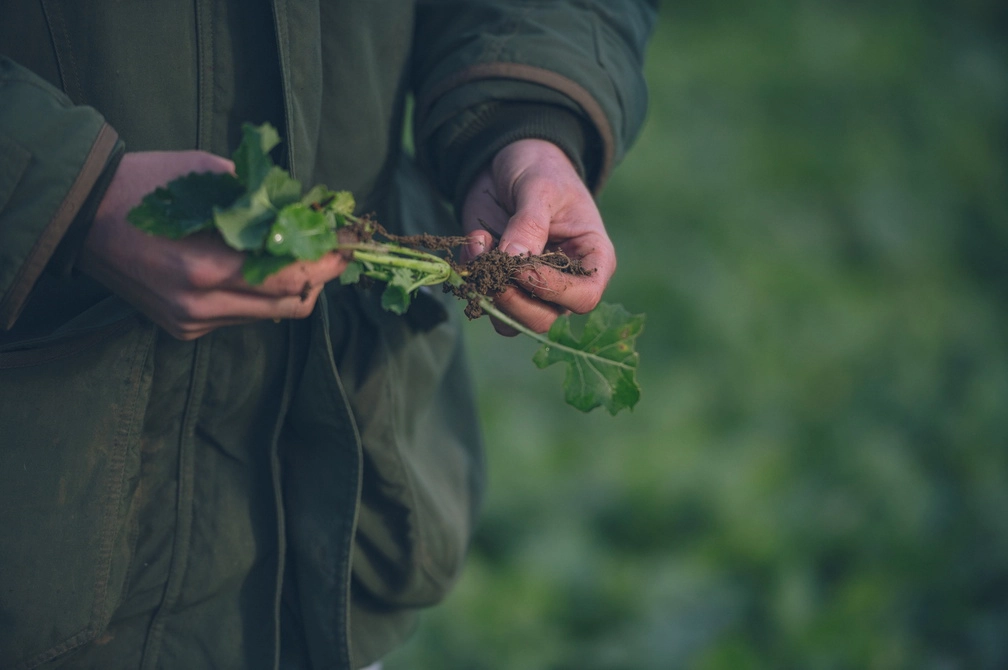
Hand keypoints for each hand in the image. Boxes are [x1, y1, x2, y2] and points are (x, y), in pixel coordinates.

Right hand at [76, 151, 347, 339]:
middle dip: (317, 279)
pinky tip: (254, 268)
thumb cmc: (147, 184)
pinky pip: (240, 316)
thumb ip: (262, 200)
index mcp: (206, 268)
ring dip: (290, 288)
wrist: (81, 215)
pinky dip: (257, 295)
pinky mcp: (183, 328)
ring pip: (268, 315)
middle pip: (288, 307)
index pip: (289, 280)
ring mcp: (191, 321)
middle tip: (332, 253)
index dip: (326, 264)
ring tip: (298, 256)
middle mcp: (200, 305)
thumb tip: (309, 210)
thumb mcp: (209, 175)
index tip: (347, 246)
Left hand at [459, 139, 615, 335]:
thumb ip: (530, 224)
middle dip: (514, 301)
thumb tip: (513, 260)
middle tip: (493, 269)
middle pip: (545, 320)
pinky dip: (473, 279)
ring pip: (512, 322)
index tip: (522, 268)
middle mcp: (565, 282)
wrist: (509, 161)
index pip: (584, 297)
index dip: (552, 291)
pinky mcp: (501, 281)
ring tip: (480, 248)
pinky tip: (474, 243)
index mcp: (592, 259)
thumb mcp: (540, 187)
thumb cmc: (541, 169)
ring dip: (489, 293)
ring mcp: (531, 286)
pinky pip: (486, 301)